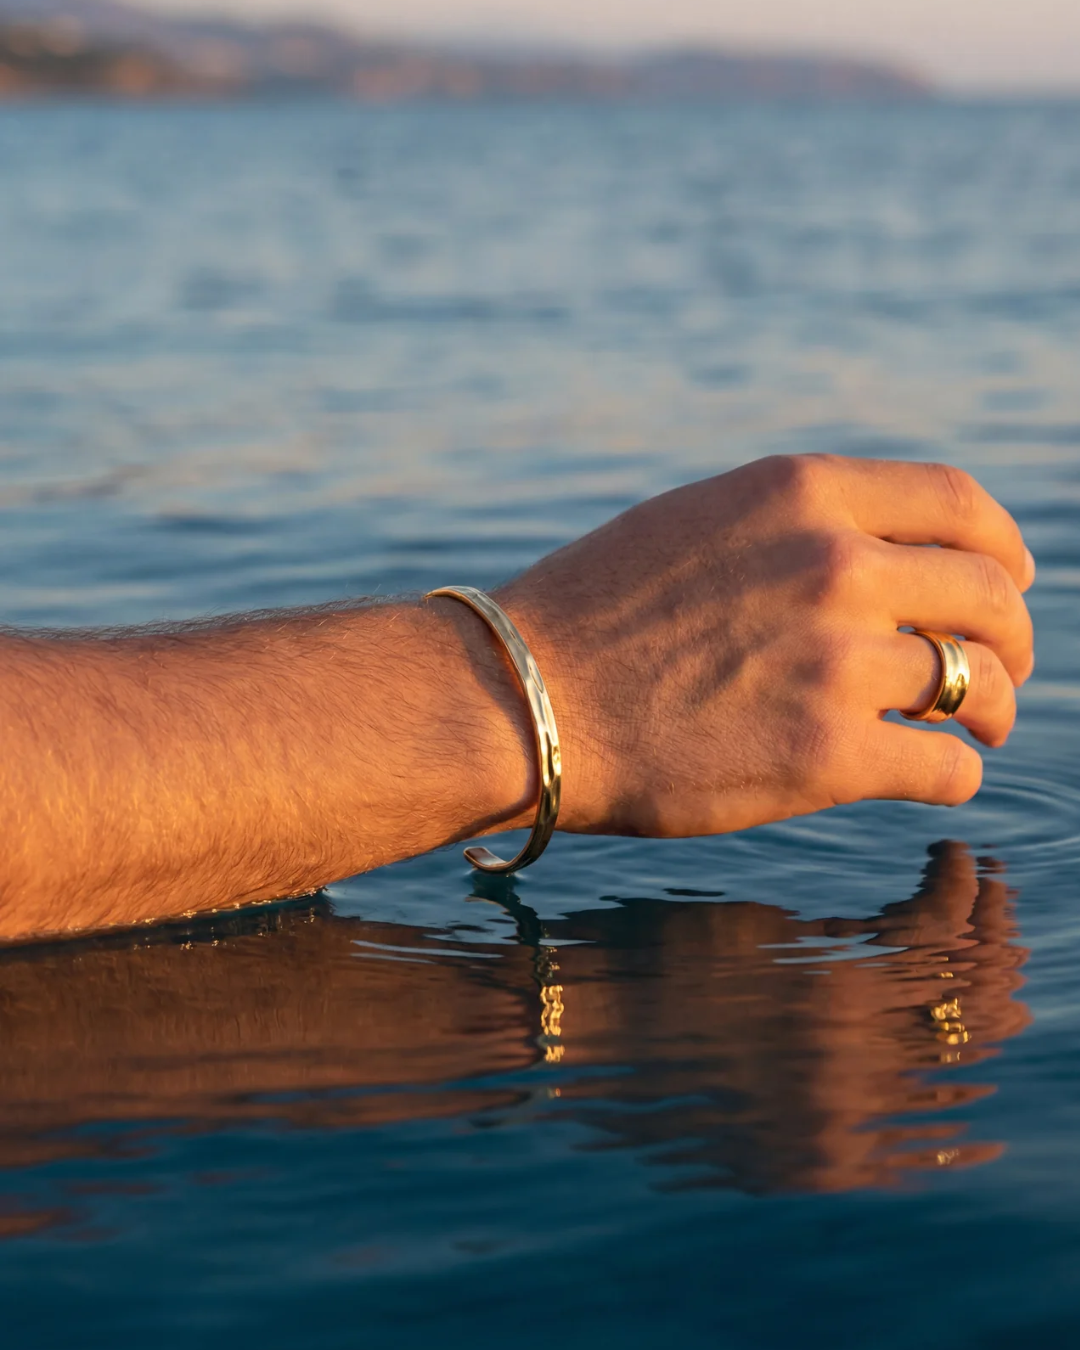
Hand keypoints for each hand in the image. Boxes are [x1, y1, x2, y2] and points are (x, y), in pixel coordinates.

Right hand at [498, 455, 1034, 835]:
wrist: (521, 699)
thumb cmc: (595, 616)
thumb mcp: (699, 525)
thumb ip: (796, 526)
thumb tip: (884, 559)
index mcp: (802, 494)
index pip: (960, 502)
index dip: (1003, 547)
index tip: (1008, 582)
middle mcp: (833, 564)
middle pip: (987, 594)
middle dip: (1014, 637)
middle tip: (1007, 670)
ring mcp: (834, 661)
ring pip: (980, 685)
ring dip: (997, 710)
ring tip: (986, 728)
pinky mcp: (825, 756)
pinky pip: (945, 766)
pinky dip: (955, 775)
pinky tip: (936, 777)